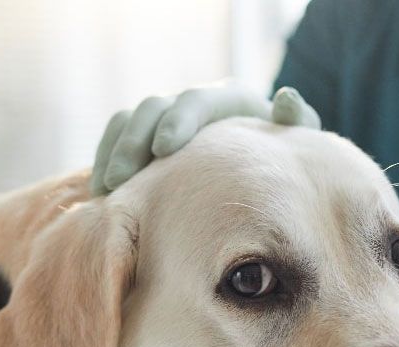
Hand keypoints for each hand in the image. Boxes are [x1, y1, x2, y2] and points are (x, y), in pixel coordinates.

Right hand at [91, 84, 320, 195]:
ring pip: (128, 121)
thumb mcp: (296, 143)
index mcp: (229, 99)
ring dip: (113, 153)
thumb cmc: (282, 161)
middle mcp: (193, 103)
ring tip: (106, 191)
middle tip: (122, 179)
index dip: (178, 121)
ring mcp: (166, 118)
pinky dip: (105, 161)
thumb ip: (298, 122)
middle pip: (154, 107)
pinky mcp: (147, 137)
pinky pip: (116, 139)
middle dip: (134, 142)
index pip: (198, 100)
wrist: (263, 169)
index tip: (164, 149)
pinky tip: (101, 195)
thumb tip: (285, 98)